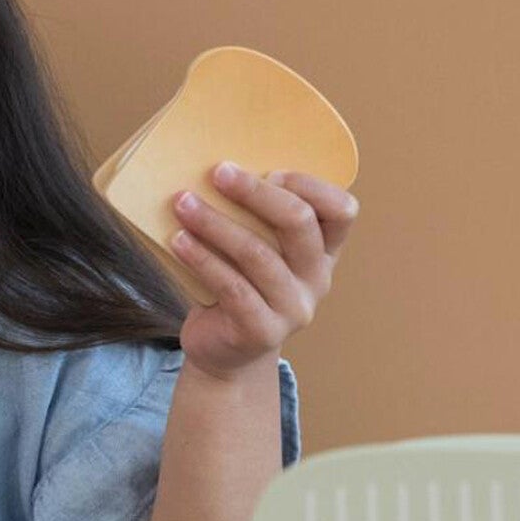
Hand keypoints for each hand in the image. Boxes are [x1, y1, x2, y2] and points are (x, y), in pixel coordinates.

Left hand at [169, 162, 358, 379]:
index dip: (311, 186)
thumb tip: (215, 169)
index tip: (269, 171)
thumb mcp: (255, 248)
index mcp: (323, 252)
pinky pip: (231, 286)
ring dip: (215, 222)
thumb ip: (252, 218)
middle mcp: (317, 279)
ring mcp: (293, 308)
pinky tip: (178, 240)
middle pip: (299, 223)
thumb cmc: (237, 284)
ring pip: (257, 254)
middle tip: (218, 172)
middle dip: (256, 192)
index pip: (341, 211)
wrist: (224, 351)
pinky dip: (202, 258)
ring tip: (182, 203)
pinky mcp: (262, 330)